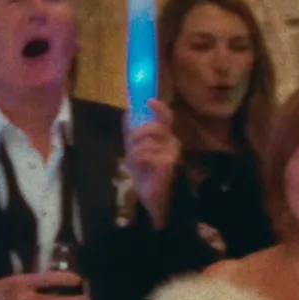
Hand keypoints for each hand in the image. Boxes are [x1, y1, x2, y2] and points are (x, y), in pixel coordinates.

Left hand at [124, 101, 180, 221]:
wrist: (153, 197)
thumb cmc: (146, 173)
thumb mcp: (136, 150)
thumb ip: (133, 133)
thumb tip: (127, 113)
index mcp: (165, 136)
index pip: (166, 117)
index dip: (158, 108)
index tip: (148, 101)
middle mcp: (172, 141)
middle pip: (153, 127)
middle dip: (136, 135)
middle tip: (131, 147)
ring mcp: (171, 152)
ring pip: (145, 141)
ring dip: (135, 152)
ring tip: (137, 164)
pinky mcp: (167, 162)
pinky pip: (145, 154)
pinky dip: (139, 161)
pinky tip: (142, 169)